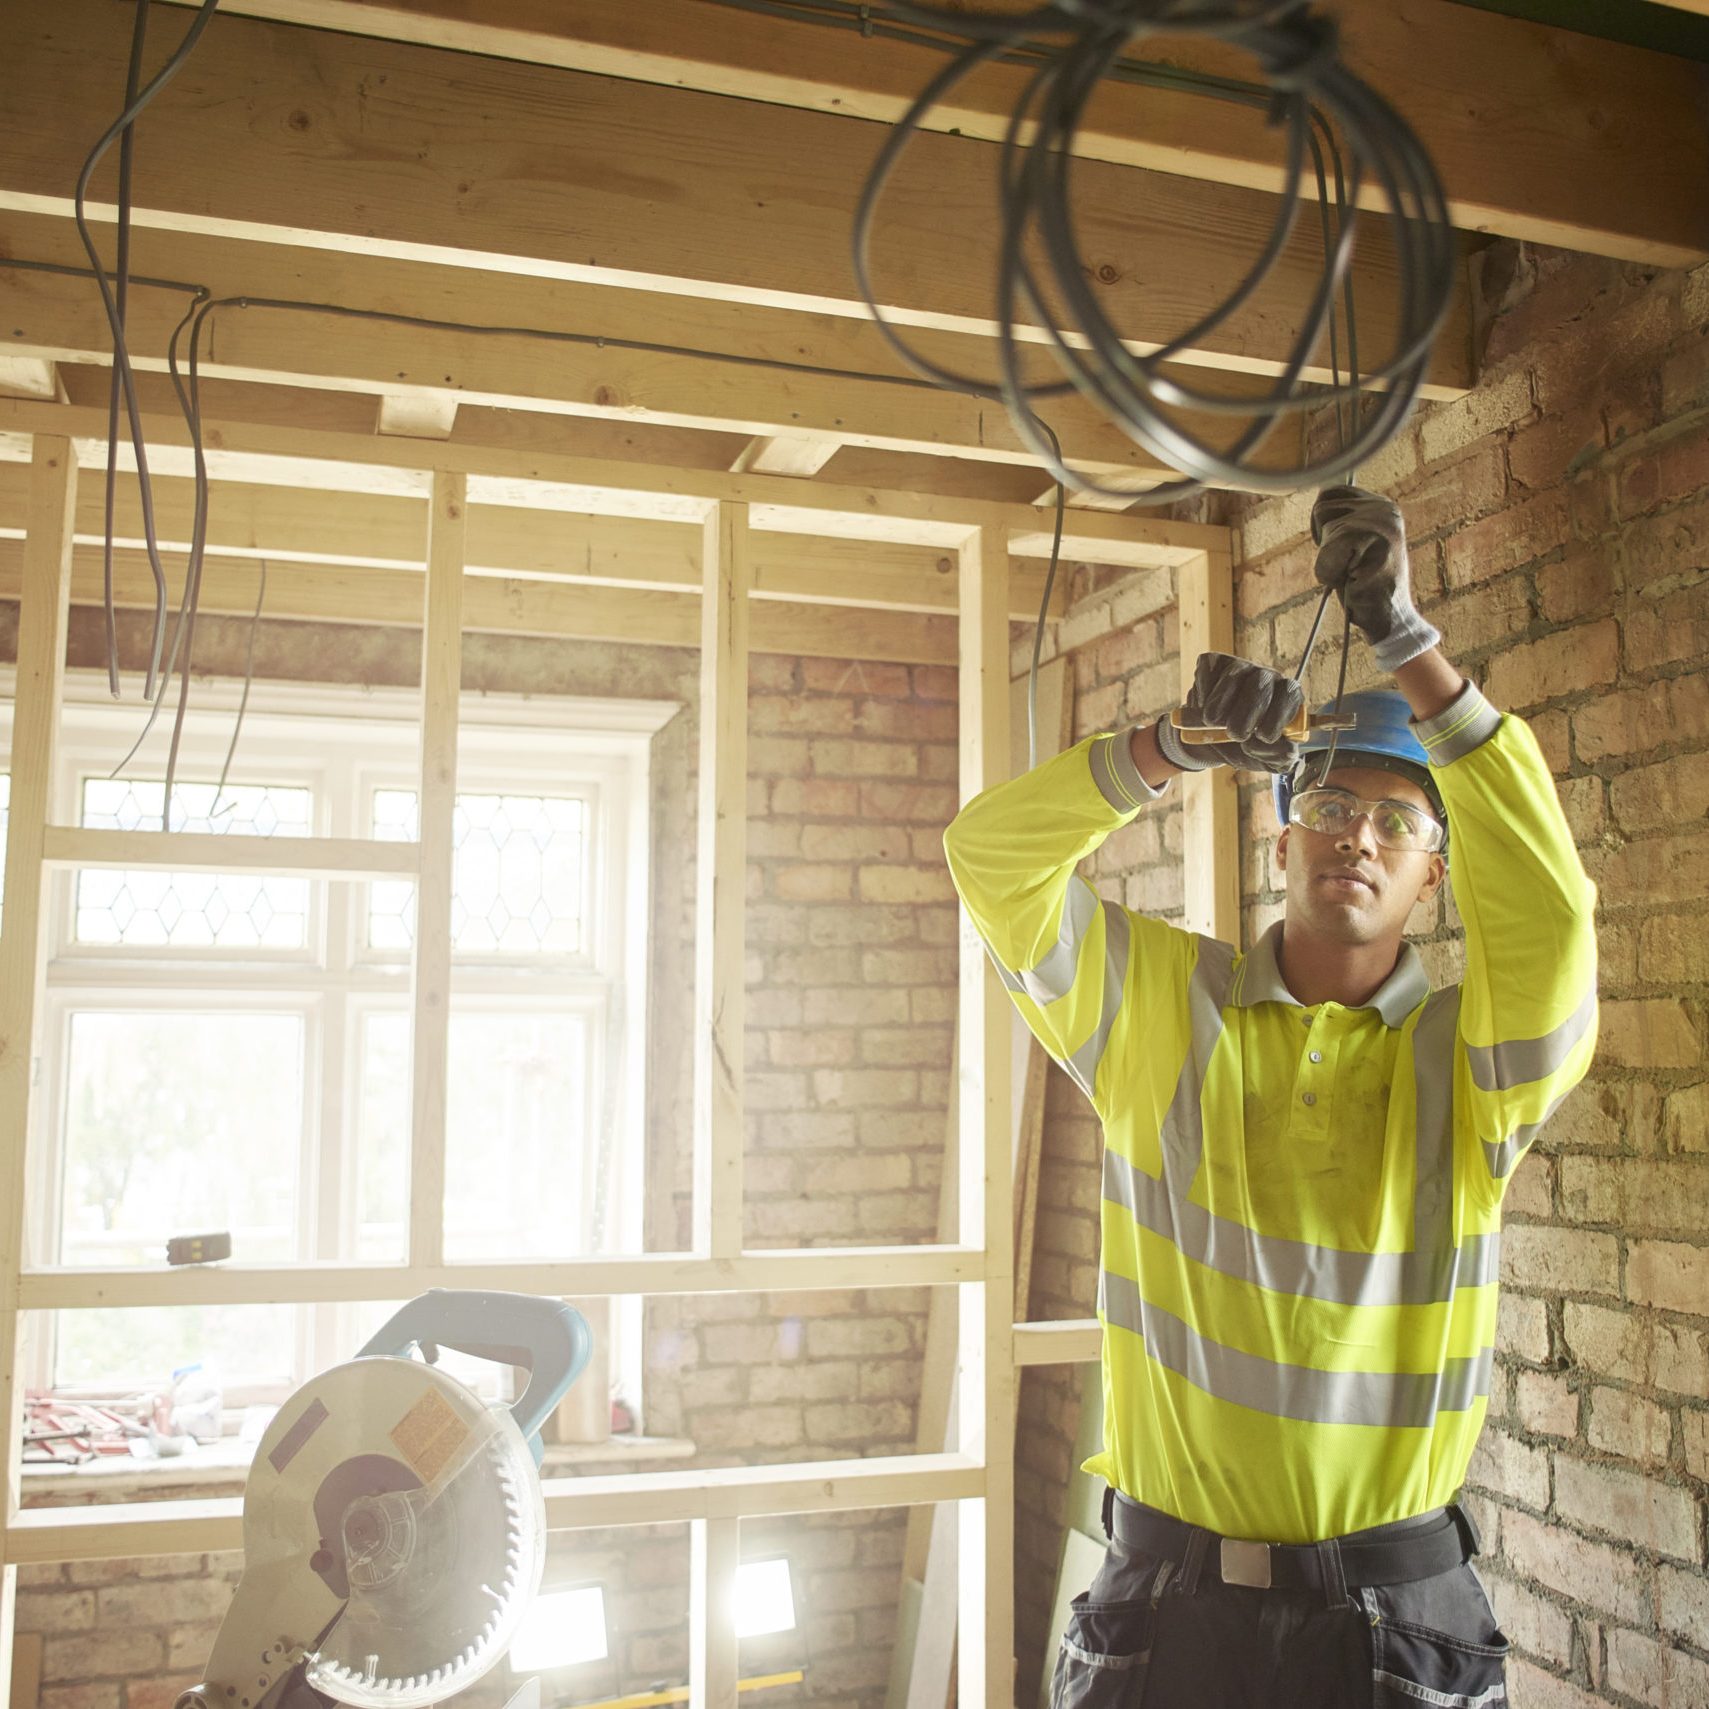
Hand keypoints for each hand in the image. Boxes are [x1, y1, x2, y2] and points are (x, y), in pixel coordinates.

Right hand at [1156, 651, 1303, 774]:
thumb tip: (1287, 748)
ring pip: (1235, 675)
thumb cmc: (1243, 748)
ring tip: (1212, 722)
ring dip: (1220, 702)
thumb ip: (1279, 758)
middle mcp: (1267, 678)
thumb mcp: (1264, 761)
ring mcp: (1241, 667)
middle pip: (1262, 683)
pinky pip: (1210, 670)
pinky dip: (1203, 692)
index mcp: (1286, 699)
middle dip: (1247, 711)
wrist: (1208, 744)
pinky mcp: (1215, 663)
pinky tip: (1202, 707)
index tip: (1263, 736)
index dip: (1278, 715)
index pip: (1290, 695)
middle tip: (1235, 734)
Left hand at [1311, 485, 1439, 672]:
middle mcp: (1385, 508)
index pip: (1330, 493)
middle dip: (1324, 540)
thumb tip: (1319, 499)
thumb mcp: (1354, 545)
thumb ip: (1341, 521)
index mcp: (1382, 506)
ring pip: (1324, 529)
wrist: (1389, 618)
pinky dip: (1328, 572)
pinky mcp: (1374, 541)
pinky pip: (1327, 552)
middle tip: (1348, 564)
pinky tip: (1352, 582)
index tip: (1338, 547)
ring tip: (1353, 573)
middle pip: (1322, 508)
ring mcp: (1381, 523)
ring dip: (1328, 558)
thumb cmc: (1364, 586)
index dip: (1322, 521)